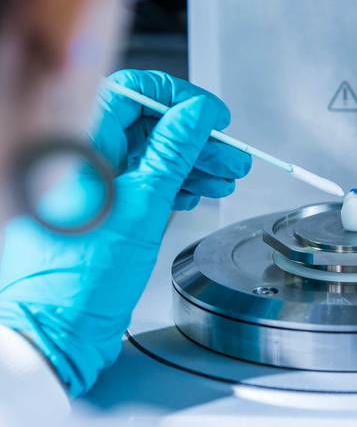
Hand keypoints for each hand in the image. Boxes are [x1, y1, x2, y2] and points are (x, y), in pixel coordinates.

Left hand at [0, 69, 250, 395]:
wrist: (57, 333)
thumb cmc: (80, 280)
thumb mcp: (143, 206)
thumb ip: (172, 153)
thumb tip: (196, 113)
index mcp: (78, 146)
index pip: (132, 93)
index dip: (179, 99)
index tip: (212, 115)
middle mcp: (81, 160)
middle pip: (145, 124)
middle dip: (194, 135)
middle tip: (229, 150)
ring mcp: (93, 186)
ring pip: (149, 154)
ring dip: (191, 160)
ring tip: (226, 173)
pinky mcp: (104, 210)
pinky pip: (143, 180)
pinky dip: (175, 182)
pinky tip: (198, 190)